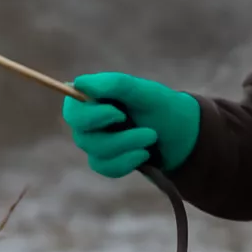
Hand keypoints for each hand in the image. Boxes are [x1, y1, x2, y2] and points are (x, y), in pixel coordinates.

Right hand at [61, 72, 199, 178]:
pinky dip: (128, 162)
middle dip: (117, 138)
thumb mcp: (145, 92)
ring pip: (97, 153)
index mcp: (92, 97)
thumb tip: (79, 83)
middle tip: (148, 132)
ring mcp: (94, 142)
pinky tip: (144, 155)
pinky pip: (106, 167)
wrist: (179, 134)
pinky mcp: (104, 161)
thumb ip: (115, 84)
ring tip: (152, 138)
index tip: (118, 114)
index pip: (72, 110)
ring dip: (128, 147)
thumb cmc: (160, 106)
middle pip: (82, 136)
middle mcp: (88, 121)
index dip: (91, 116)